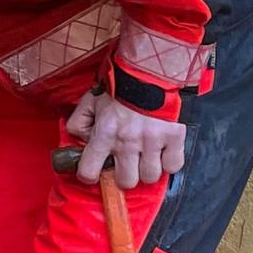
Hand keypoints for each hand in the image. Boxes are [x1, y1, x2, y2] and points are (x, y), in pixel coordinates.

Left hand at [66, 88, 186, 187]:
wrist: (150, 71)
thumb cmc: (118, 88)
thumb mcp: (89, 102)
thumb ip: (78, 124)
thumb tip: (83, 142)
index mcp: (104, 134)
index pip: (89, 172)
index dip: (89, 175)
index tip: (94, 171)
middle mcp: (128, 142)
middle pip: (126, 181)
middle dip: (124, 176)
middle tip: (125, 164)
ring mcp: (153, 141)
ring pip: (150, 177)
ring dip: (147, 171)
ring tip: (145, 158)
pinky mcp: (174, 136)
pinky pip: (173, 166)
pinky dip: (169, 163)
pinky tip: (162, 153)